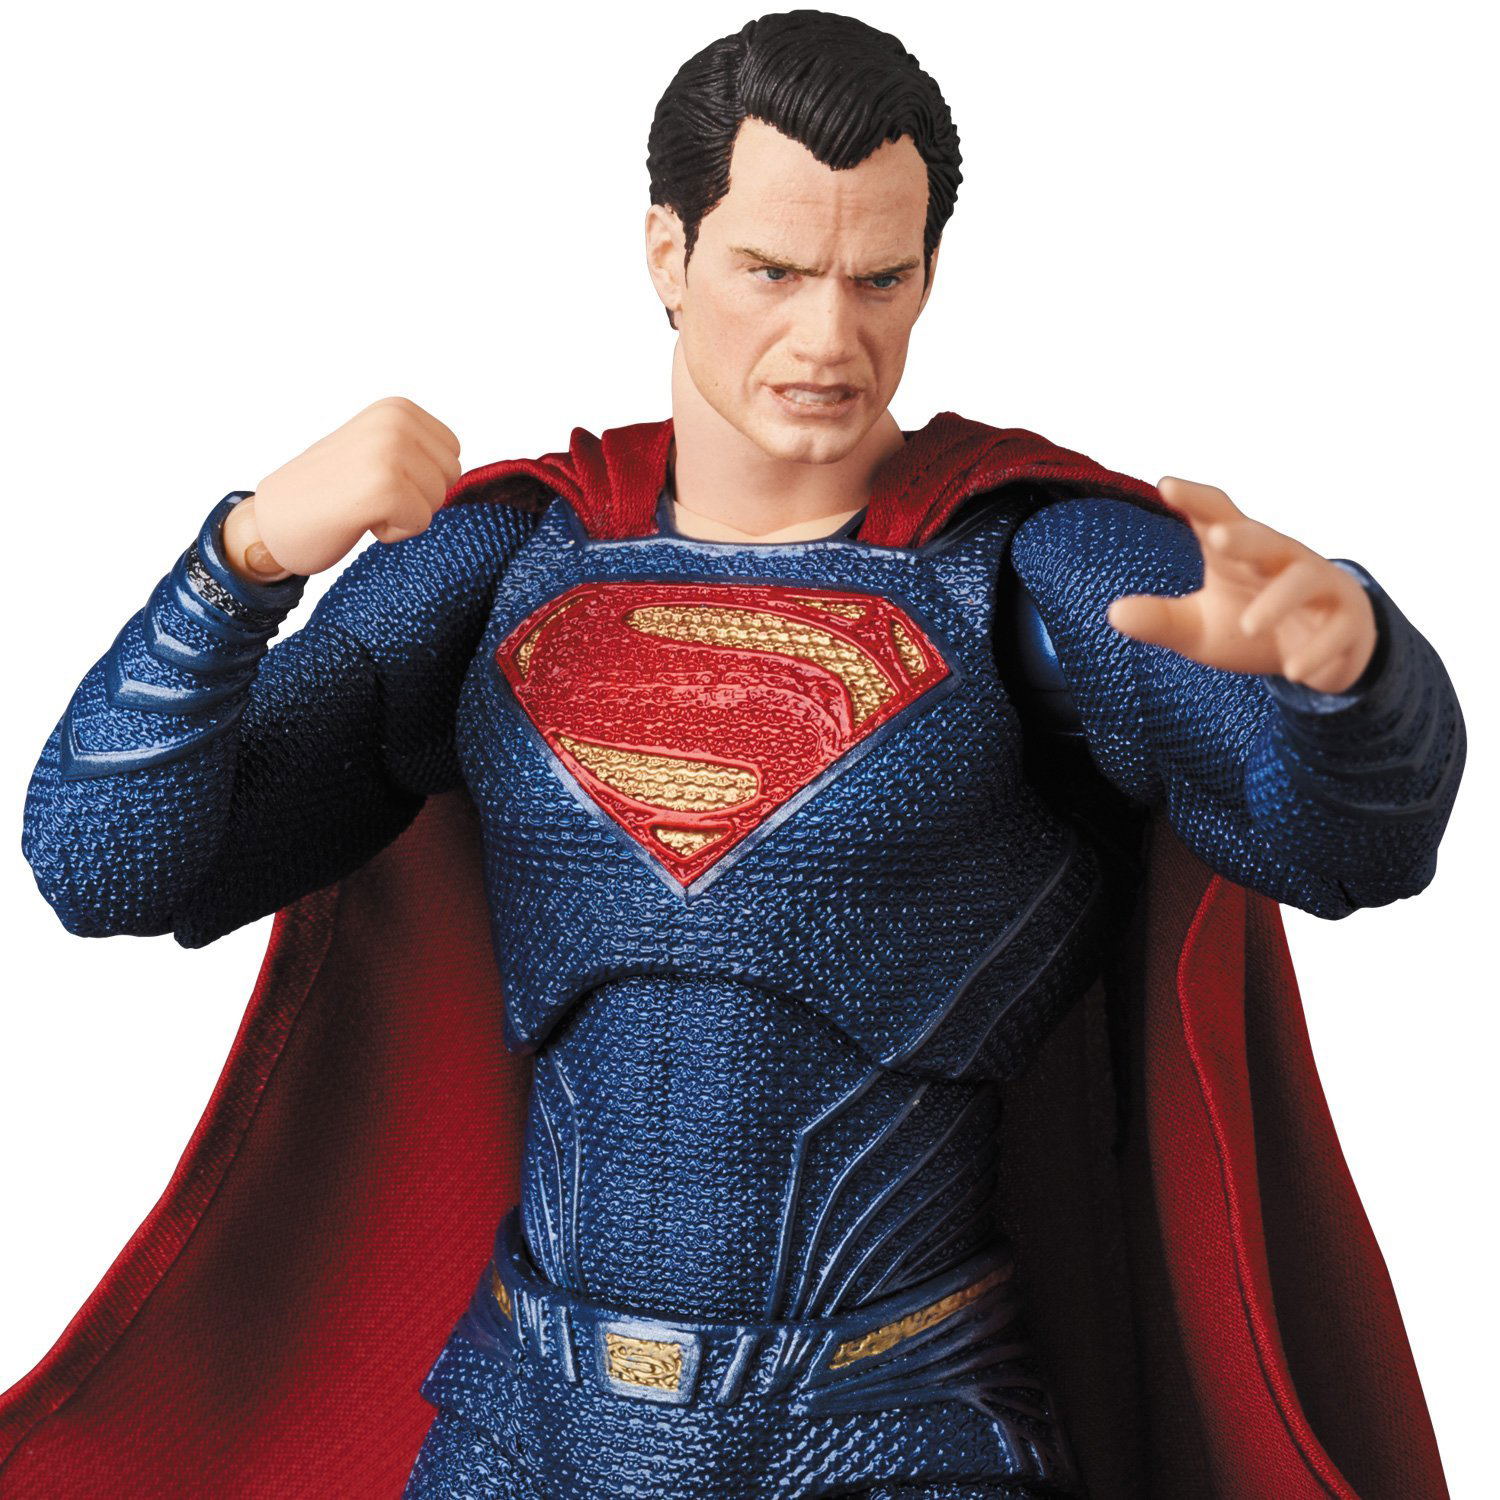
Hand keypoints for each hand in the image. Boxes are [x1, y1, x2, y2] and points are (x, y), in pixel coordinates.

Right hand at [221, 397, 461, 579]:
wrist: (271, 521)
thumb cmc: (325, 492)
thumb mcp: (376, 449)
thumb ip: (416, 449)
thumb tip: (458, 466)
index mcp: (396, 408)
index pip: (452, 454)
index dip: (422, 479)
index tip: (377, 479)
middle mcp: (394, 421)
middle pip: (451, 477)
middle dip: (418, 497)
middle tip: (367, 495)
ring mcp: (389, 451)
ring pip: (438, 501)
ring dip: (403, 515)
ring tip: (360, 505)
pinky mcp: (384, 487)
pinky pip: (420, 522)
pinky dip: (393, 532)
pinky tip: (358, 519)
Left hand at [1107, 478, 1377, 693]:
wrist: (1313, 656)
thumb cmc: (1248, 626)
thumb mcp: (1198, 628)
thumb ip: (1161, 619)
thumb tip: (1113, 613)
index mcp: (1240, 553)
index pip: (1217, 516)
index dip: (1195, 500)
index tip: (1166, 485)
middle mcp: (1282, 560)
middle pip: (1265, 539)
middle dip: (1243, 536)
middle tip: (1215, 536)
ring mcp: (1319, 587)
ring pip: (1304, 580)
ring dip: (1276, 601)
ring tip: (1247, 626)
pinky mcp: (1347, 621)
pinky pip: (1336, 629)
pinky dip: (1315, 650)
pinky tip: (1293, 671)